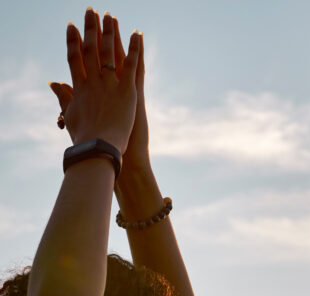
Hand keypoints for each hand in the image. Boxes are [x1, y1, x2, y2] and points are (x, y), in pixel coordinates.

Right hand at [49, 9, 139, 155]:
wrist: (100, 149)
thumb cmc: (85, 139)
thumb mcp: (70, 117)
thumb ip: (63, 98)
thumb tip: (53, 83)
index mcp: (79, 88)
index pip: (74, 59)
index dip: (72, 42)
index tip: (71, 27)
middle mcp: (93, 82)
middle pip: (90, 50)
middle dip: (90, 29)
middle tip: (90, 12)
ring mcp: (110, 86)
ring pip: (110, 53)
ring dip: (110, 33)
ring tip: (110, 17)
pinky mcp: (128, 92)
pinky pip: (131, 65)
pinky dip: (134, 49)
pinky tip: (137, 35)